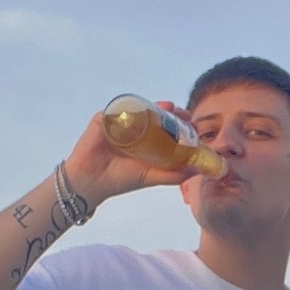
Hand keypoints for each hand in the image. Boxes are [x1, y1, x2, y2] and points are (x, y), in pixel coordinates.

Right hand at [61, 101, 210, 207]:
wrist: (92, 183)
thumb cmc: (120, 179)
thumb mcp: (151, 177)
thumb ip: (173, 174)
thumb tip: (196, 170)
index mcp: (146, 139)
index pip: (166, 125)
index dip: (180, 122)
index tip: (193, 123)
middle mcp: (134, 127)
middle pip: (155, 113)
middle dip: (171, 111)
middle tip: (183, 114)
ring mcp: (118, 121)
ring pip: (140, 108)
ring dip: (155, 106)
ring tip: (169, 109)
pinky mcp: (103, 119)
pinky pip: (118, 110)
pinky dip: (130, 109)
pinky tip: (143, 111)